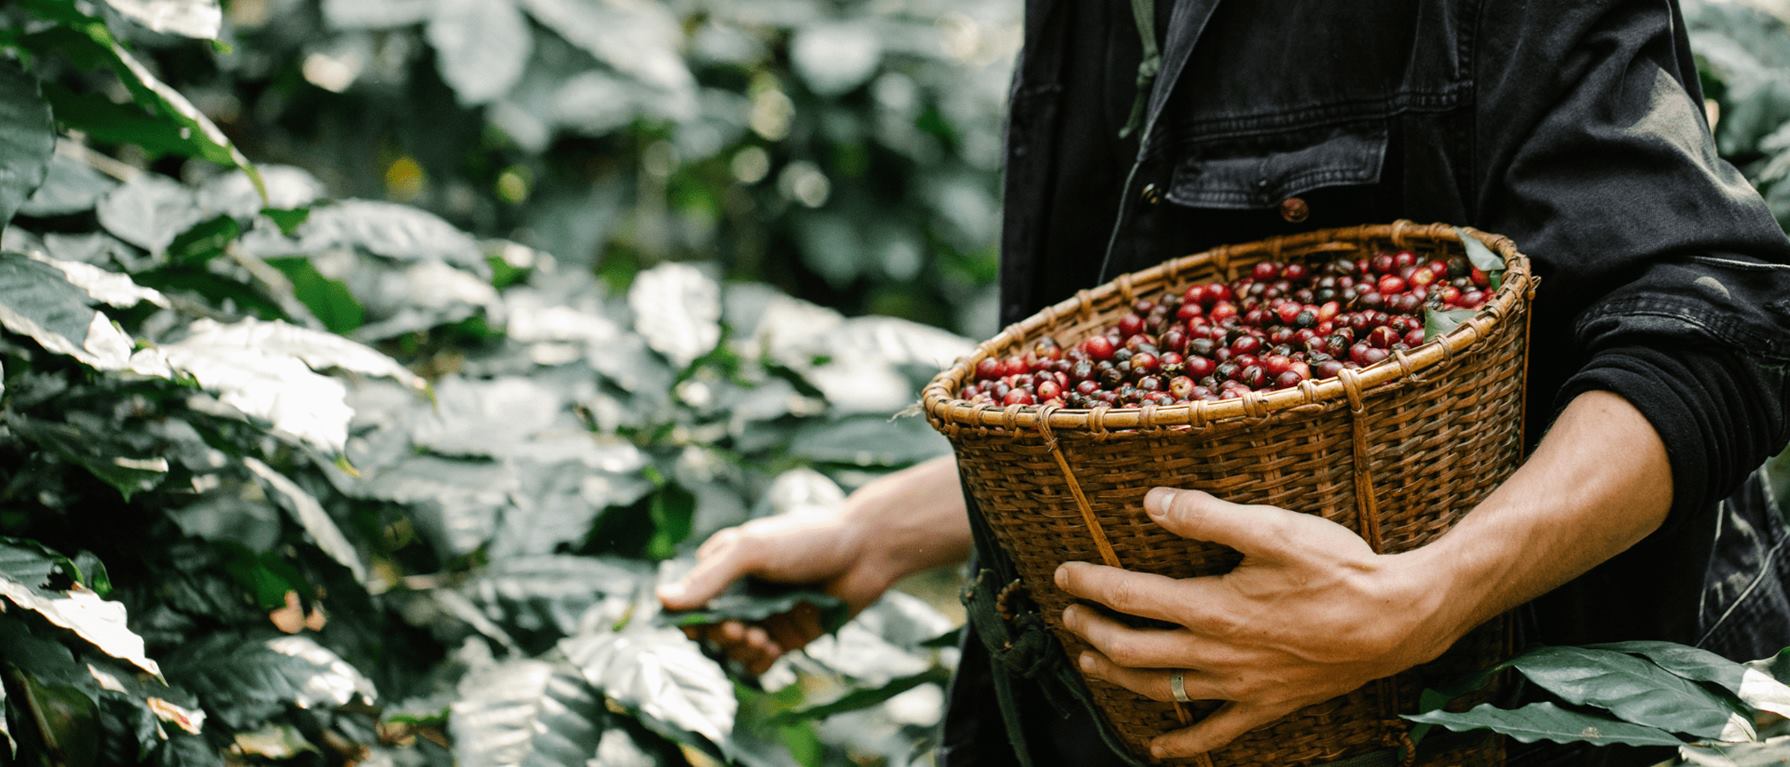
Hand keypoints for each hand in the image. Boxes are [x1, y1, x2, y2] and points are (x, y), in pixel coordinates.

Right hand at [656, 509, 896, 674]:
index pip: (690, 602)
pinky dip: (760, 663)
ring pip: (734, 649)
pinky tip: (773, 650)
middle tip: (742, 630)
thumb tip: (662, 600)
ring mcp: (764, 616)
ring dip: (740, 651)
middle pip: (711, 631)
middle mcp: (741, 594)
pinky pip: (761, 662)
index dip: (691, 619)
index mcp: (724, 567)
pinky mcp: (788, 636)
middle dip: (721, 636)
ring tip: (762, 640)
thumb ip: (710, 577)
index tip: (705, 625)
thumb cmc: (806, 538)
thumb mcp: (752, 548)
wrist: (865, 549)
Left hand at [1053, 487, 1457, 759]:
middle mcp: (1218, 653)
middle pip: (1134, 649)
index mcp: (1212, 607)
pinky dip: (1181, 744)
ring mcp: (1241, 686)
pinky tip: (1158, 748)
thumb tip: (1151, 501)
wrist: (1396, 620)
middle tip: (1069, 618)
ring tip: (1090, 664)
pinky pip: (1215, 734)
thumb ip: (1207, 515)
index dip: (1091, 585)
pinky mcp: (1268, 705)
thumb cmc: (1337, 569)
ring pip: (1163, 690)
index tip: (1063, 575)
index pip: (1131, 596)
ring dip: (1118, 677)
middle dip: (1092, 633)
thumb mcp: (1272, 528)